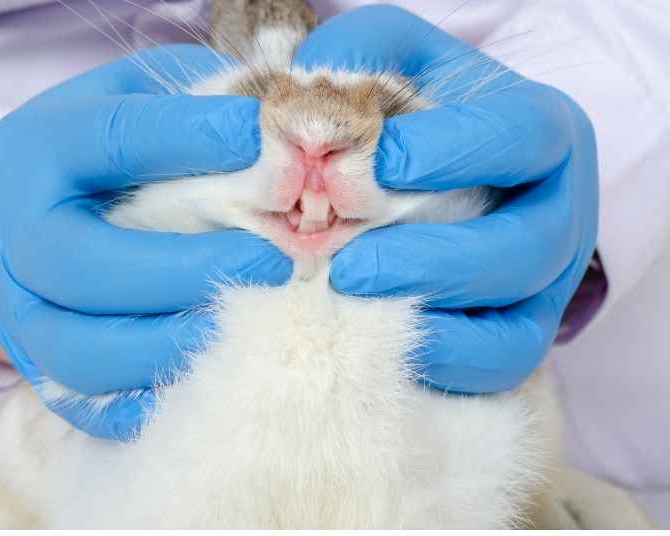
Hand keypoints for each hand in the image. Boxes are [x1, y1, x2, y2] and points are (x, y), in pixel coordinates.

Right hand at [0, 45, 290, 439]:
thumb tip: (272, 123)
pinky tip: (214, 369)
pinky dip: (156, 396)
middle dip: (191, 270)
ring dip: (182, 341)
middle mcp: (15, 239)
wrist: (8, 225)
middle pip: (88, 267)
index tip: (270, 141)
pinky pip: (95, 405)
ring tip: (255, 320)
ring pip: (89, 351)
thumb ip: (181, 102)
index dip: (197, 139)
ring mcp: (20, 315)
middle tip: (277, 262)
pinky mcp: (40, 370)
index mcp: (35, 152)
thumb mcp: (117, 100)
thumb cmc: (86, 156)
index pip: (116, 141)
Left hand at [295, 6, 598, 392]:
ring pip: (517, 321)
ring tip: (351, 301)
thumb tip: (308, 106)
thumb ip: (359, 54)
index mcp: (540, 130)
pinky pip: (498, 364)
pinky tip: (378, 342)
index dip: (452, 153)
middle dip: (432, 261)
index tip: (375, 167)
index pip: (519, 137)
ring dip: (432, 319)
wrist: (430, 171)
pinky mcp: (522, 332)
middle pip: (527, 247)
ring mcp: (547, 281)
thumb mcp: (392, 57)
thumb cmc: (411, 111)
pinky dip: (441, 360)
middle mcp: (558, 210)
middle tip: (348, 264)